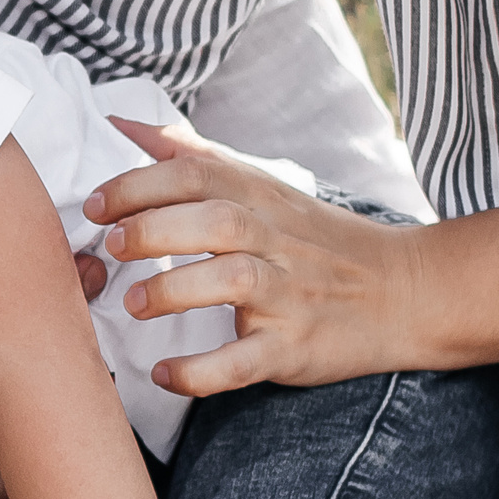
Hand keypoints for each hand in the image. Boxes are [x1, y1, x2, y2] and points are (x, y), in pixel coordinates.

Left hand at [84, 121, 498, 386]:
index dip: (139, 184)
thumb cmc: (314, 238)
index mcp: (260, 196)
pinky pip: (246, 361)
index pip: (196, 174)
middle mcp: (275, 240)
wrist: (404, 292)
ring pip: (233, 283)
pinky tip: (164, 374)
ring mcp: (288, 294)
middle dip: (153, 230)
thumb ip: (190, 156)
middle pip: (214, 220)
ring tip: (135, 303)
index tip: (94, 204)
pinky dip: (202, 372)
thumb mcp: (260, 185)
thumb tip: (121, 124)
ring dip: (175, 292)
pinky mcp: (295, 347)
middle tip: (108, 247)